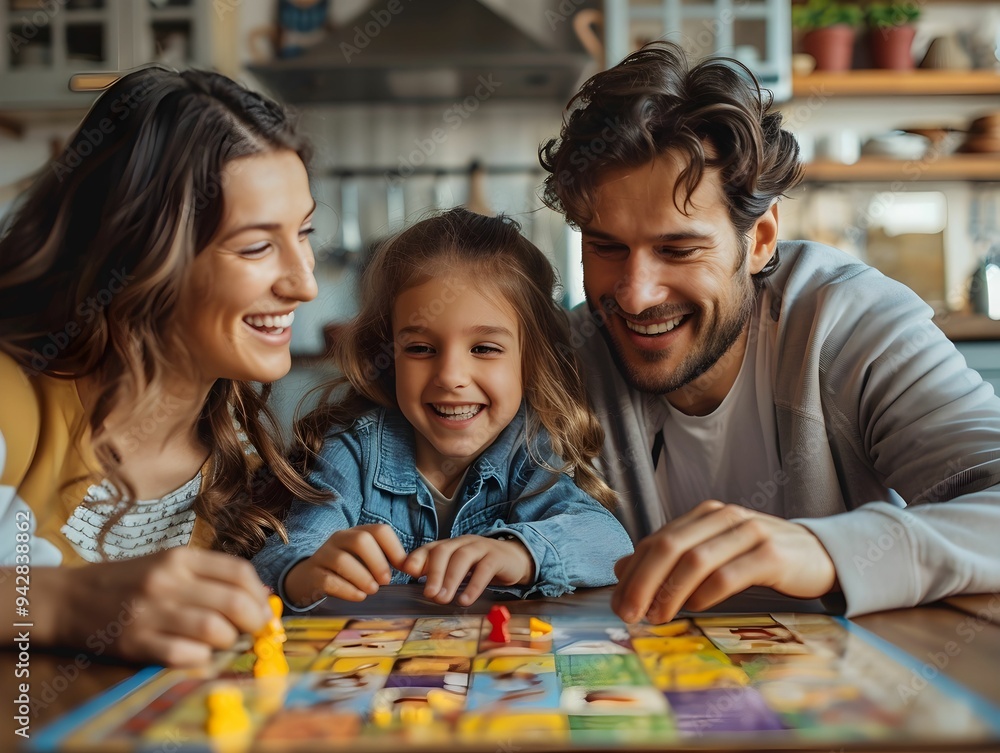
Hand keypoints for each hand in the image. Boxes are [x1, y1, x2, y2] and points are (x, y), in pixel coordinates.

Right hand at [24, 548, 272, 666]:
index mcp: (179, 558)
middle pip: (233, 602)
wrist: (69, 598)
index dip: (259, 594)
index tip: (264, 610)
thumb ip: (210, 575)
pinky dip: (200, 659)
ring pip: (214, 629)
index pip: (238, 572)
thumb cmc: (128, 582)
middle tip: (254, 631)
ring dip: (228, 641)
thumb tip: (260, 594)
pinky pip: (184, 655)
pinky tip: (197, 655)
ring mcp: (150, 612)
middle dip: (254, 621)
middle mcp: (167, 581)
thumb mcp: (168, 565)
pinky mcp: (135, 642)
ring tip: (222, 642)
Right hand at [284, 524, 406, 605]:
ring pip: (342, 560)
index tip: (404, 568)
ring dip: (362, 577)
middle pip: (361, 540)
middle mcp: (339, 539)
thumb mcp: (363, 560)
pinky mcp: (313, 574)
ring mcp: (323, 555)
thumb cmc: (345, 570)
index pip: (379, 531)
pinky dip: (347, 590)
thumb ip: (383, 560)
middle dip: (378, 562)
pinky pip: (329, 580)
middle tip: (386, 581)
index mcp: (356, 533)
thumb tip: (410, 567)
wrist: (308, 579)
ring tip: (372, 591)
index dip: (395, 548)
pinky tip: (358, 597)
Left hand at [401, 535, 533, 605]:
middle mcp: (462, 542)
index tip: (409, 572)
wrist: (514, 559)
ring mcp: (480, 547)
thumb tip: (417, 583)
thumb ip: (439, 573)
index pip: (430, 548)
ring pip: (462, 557)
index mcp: (450, 545)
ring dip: (450, 579)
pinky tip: (465, 600)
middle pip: (443, 551)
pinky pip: (485, 569)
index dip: (418, 557)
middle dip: (434, 572)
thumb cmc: (480, 566)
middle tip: (429, 594)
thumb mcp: (458, 568)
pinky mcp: (497, 557)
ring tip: (443, 599)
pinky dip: (474, 585)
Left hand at [611, 500, 836, 623]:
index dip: (633, 572)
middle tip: (629, 613)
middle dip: (643, 582)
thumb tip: (622, 570)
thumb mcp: (714, 552)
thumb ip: (673, 558)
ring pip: (695, 560)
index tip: (618, 603)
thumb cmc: (761, 558)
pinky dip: (705, 594)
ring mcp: (749, 533)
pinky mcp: (772, 555)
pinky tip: (694, 609)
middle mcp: (724, 518)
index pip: (657, 540)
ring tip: (657, 617)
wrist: (822, 555)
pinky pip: (728, 574)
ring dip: (670, 592)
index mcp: (705, 515)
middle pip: (669, 547)